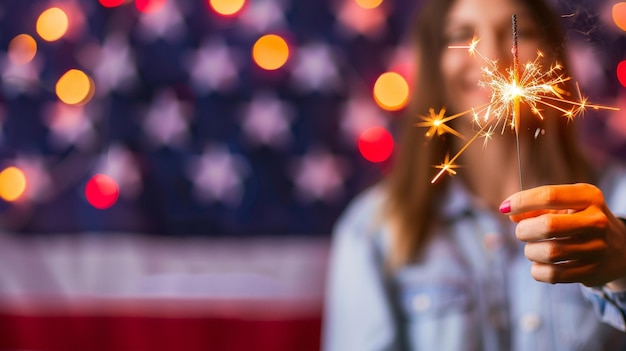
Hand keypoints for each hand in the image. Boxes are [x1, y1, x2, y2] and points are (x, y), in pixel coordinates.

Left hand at [499, 183, 625, 290]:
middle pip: (548, 225)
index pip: (549, 196)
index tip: (505, 208)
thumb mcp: (564, 206)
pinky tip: (540, 264)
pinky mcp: (592, 272)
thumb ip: (536, 207)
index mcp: (589, 197)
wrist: (620, 249)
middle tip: (521, 232)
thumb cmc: (579, 220)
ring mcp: (597, 248)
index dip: (521, 202)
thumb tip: (509, 211)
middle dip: (524, 230)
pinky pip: (552, 274)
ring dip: (530, 251)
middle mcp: (597, 221)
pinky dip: (537, 270)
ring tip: (532, 248)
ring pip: (548, 252)